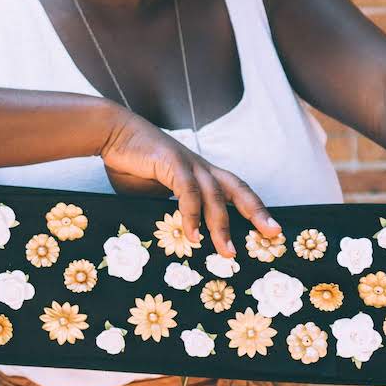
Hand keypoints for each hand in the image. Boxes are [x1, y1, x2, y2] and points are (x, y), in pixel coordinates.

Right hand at [99, 110, 281, 259]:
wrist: (112, 133)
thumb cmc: (132, 165)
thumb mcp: (153, 195)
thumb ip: (167, 212)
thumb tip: (174, 241)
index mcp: (202, 174)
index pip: (235, 192)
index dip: (253, 211)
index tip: (268, 232)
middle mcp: (201, 167)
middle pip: (238, 189)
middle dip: (257, 212)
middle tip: (273, 234)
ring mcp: (189, 163)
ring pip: (215, 195)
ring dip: (222, 226)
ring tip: (227, 252)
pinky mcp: (172, 162)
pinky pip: (188, 191)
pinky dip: (191, 214)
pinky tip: (192, 235)